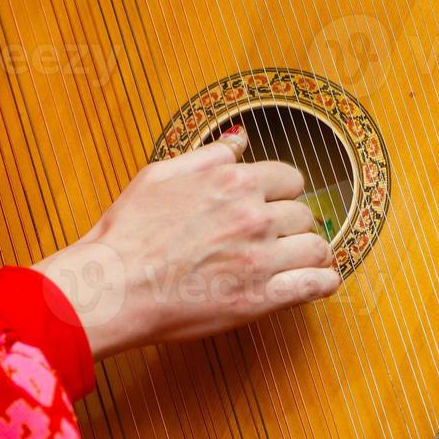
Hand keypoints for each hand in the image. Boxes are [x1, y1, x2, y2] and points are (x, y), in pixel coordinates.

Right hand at [33, 127, 338, 361]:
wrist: (114, 285)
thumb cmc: (128, 232)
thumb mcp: (161, 174)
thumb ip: (210, 156)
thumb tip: (242, 139)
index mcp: (233, 183)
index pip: (290, 179)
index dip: (283, 192)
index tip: (275, 204)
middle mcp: (254, 217)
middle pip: (304, 213)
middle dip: (293, 223)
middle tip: (277, 236)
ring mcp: (260, 259)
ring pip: (316, 247)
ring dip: (311, 251)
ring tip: (300, 258)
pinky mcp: (260, 299)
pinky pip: (314, 285)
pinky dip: (324, 281)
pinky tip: (321, 280)